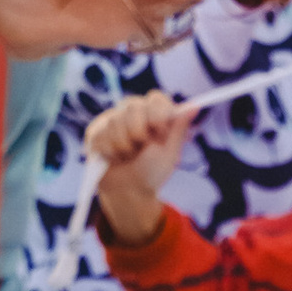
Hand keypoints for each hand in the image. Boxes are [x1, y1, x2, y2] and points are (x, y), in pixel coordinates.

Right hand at [87, 94, 191, 246]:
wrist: (129, 192)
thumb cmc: (152, 172)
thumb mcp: (170, 152)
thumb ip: (179, 127)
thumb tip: (196, 106)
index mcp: (153, 113)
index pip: (155, 98)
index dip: (157, 116)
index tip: (159, 134)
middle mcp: (132, 112)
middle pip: (133, 106)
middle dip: (139, 134)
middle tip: (140, 149)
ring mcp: (112, 120)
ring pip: (115, 122)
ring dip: (124, 147)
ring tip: (127, 156)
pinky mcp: (96, 131)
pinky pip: (101, 135)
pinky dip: (110, 152)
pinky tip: (113, 158)